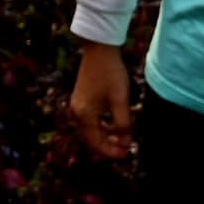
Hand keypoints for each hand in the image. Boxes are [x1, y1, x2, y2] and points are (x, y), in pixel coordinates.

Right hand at [64, 40, 135, 162]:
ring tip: (123, 138)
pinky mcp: (82, 99)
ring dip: (106, 136)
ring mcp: (78, 105)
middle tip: (125, 149)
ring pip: (92, 130)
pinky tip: (115, 125)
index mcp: (85, 115)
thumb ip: (123, 122)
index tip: (126, 154)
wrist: (99, 49)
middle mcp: (78, 113)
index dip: (110, 152)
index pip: (96, 143)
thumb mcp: (120, 99)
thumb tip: (125, 141)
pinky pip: (91, 120)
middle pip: (91, 138)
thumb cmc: (110, 73)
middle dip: (108, 146)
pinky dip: (103, 126)